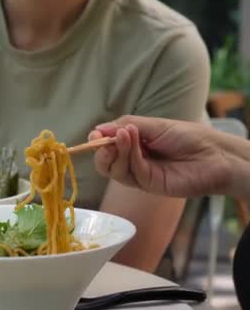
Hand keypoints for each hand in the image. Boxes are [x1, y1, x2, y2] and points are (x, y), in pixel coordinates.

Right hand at [89, 115, 232, 196]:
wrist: (214, 155)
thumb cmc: (188, 136)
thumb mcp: (153, 125)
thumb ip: (125, 126)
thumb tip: (97, 130)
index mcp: (133, 145)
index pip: (107, 145)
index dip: (98, 140)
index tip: (95, 134)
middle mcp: (133, 160)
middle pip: (105, 162)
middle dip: (100, 151)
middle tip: (101, 139)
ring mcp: (140, 174)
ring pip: (113, 169)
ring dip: (115, 151)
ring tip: (124, 135)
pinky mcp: (147, 185)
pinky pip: (130, 172)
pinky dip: (128, 155)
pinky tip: (133, 140)